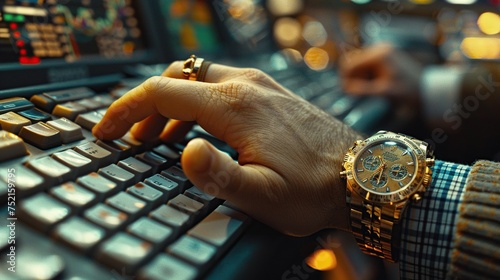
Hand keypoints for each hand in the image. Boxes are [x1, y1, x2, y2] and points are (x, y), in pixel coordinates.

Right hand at [93, 61, 360, 235]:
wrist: (359, 176)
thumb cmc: (312, 190)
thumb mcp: (262, 195)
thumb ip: (219, 175)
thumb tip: (183, 151)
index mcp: (234, 107)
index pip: (160, 93)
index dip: (125, 110)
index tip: (106, 130)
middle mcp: (245, 86)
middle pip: (177, 79)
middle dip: (148, 106)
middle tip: (136, 139)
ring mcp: (261, 85)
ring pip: (200, 80)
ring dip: (173, 104)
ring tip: (163, 137)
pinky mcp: (272, 92)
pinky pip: (223, 86)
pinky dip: (200, 102)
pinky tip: (204, 128)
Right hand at [339, 43, 422, 110]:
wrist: (425, 90)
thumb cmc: (406, 91)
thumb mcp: (383, 92)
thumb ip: (362, 89)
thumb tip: (344, 88)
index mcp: (378, 55)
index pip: (350, 63)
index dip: (345, 78)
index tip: (347, 92)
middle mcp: (379, 48)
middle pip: (353, 62)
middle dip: (353, 77)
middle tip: (359, 92)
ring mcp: (382, 50)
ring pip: (359, 63)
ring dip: (360, 76)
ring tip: (369, 88)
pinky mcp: (385, 54)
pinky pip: (367, 63)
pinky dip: (366, 74)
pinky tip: (374, 83)